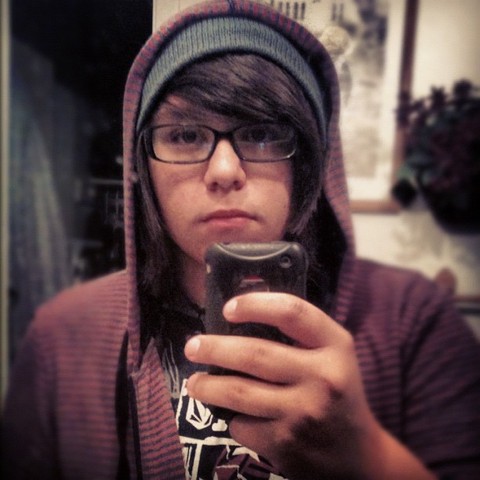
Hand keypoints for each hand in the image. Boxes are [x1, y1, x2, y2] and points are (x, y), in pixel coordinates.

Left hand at [184, 292, 433, 478]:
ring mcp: (303, 412)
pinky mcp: (286, 443)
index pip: (292, 312)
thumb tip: (242, 314)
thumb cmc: (336, 392)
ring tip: (194, 382)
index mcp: (336, 346)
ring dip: (207, 386)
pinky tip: (228, 412)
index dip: (255, 305)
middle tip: (193, 346)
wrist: (358, 456)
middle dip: (214, 348)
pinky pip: (242, 424)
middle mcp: (323, 377)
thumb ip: (299, 334)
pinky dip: (230, 417)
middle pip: (255, 353)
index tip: (228, 308)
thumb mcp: (332, 355)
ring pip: (238, 392)